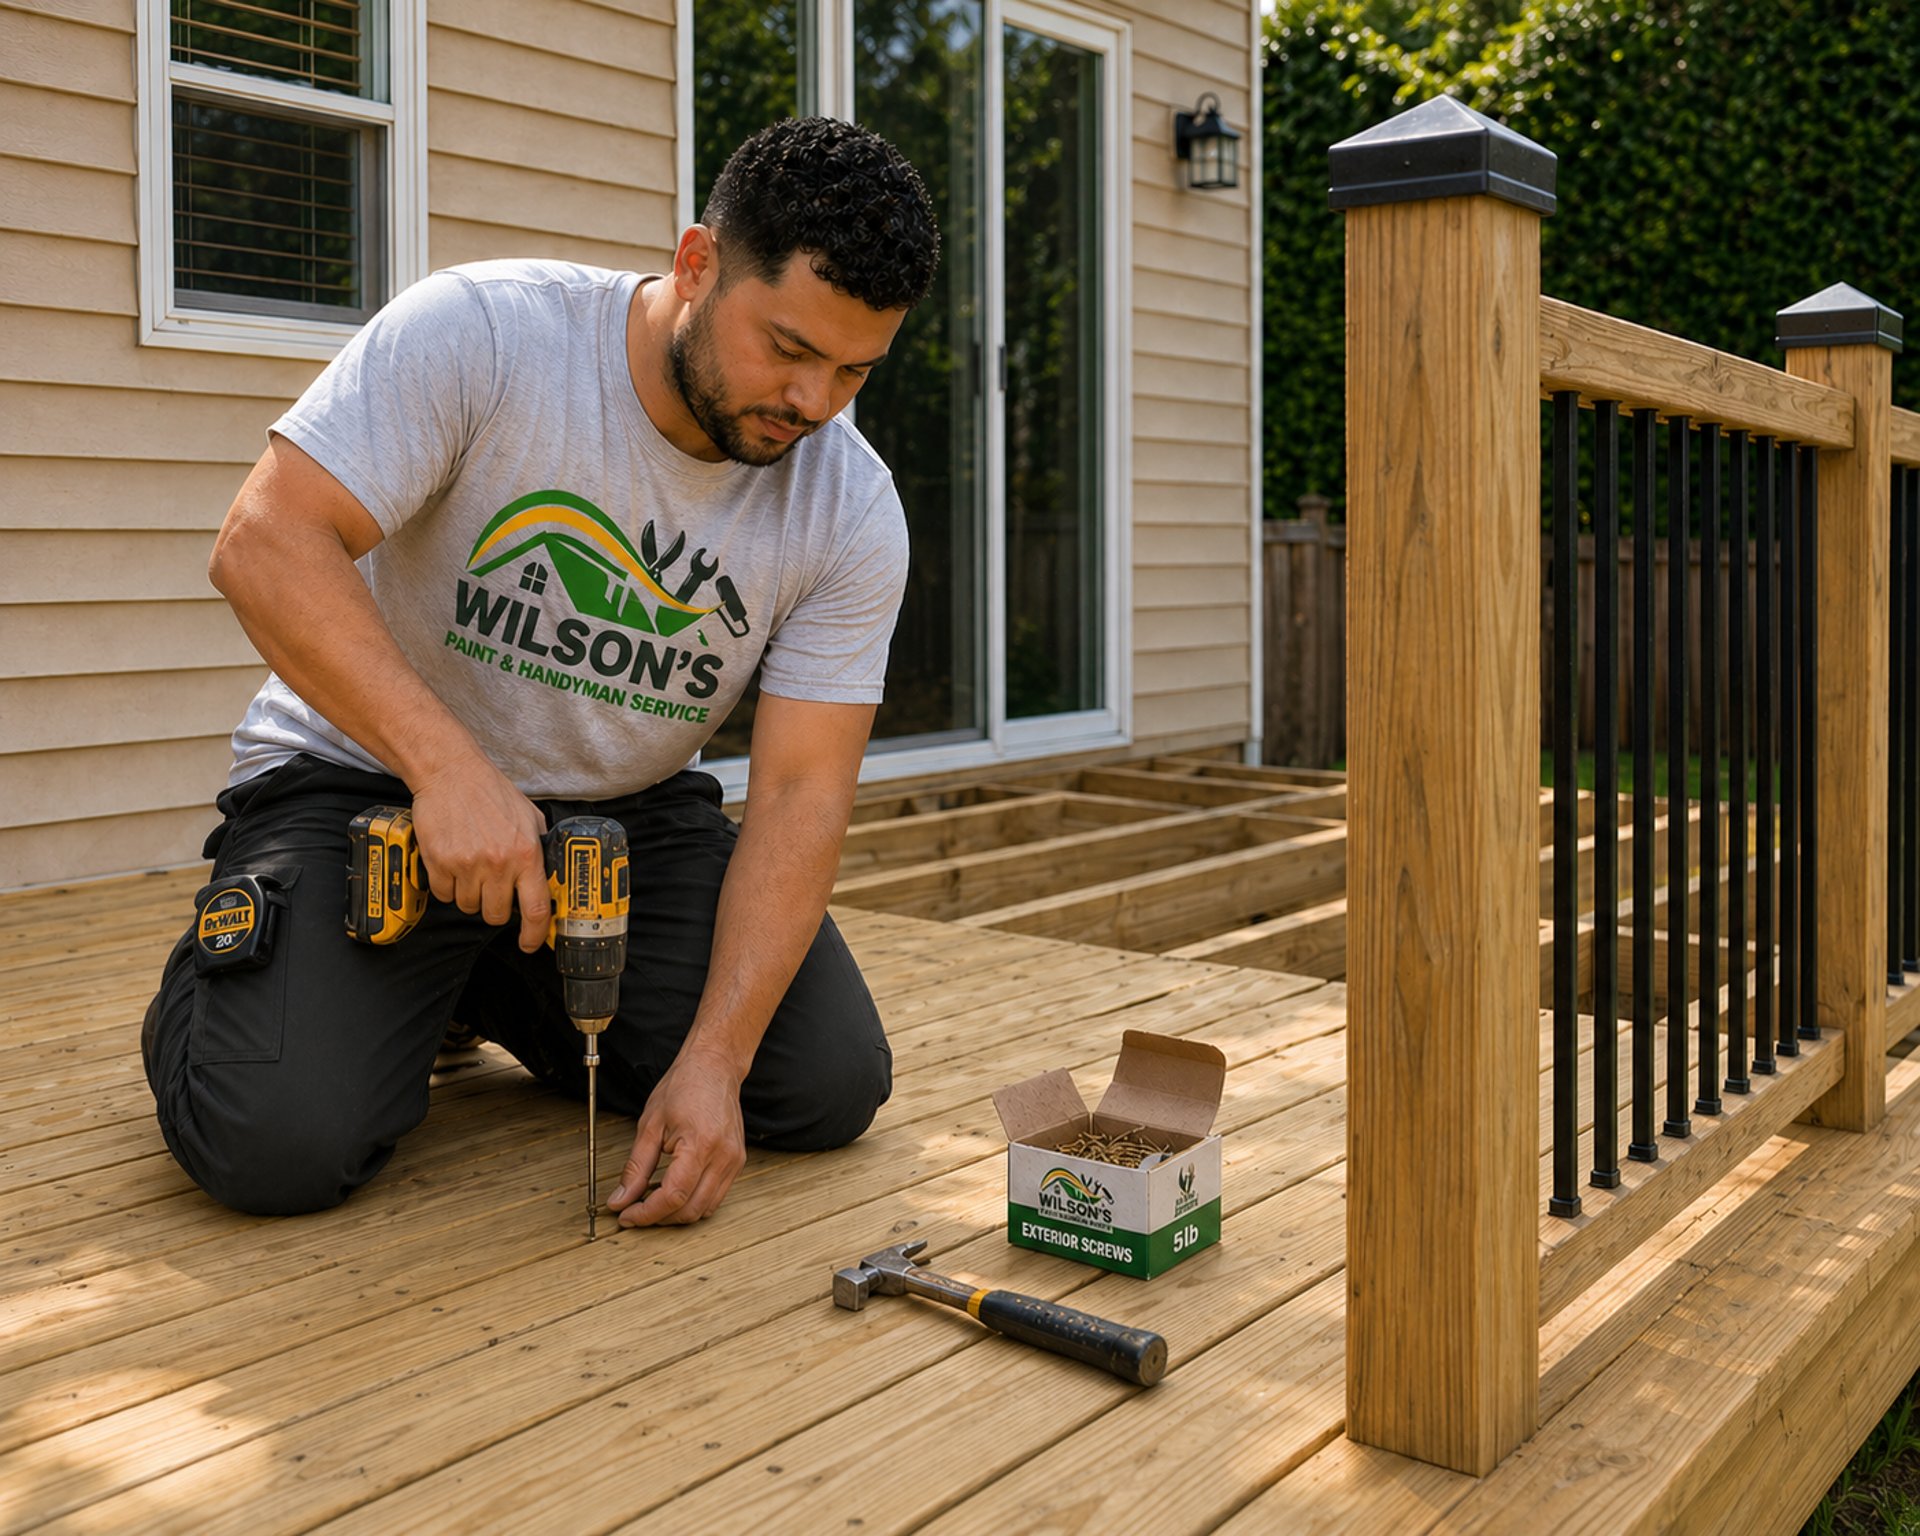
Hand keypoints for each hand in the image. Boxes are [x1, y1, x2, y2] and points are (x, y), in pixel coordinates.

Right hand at [408, 755, 550, 950]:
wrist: (451, 773)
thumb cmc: (491, 793)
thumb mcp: (529, 818)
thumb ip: (539, 849)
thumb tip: (548, 879)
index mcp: (526, 854)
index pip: (536, 909)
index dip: (534, 935)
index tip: (529, 944)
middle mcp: (498, 863)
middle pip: (496, 915)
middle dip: (495, 908)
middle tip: (492, 887)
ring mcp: (467, 865)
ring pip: (468, 907)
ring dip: (470, 895)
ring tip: (471, 866)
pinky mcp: (439, 863)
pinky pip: (443, 895)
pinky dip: (447, 886)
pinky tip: (452, 863)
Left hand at [608, 1046, 746, 1226]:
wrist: (714, 1068)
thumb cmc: (683, 1088)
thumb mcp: (649, 1125)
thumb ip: (635, 1168)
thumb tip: (620, 1200)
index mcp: (699, 1144)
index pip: (673, 1196)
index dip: (646, 1213)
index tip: (626, 1216)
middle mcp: (723, 1157)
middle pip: (690, 1210)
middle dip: (659, 1217)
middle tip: (634, 1210)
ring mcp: (734, 1161)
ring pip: (704, 1209)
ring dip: (676, 1213)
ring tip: (652, 1199)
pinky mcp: (737, 1163)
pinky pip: (715, 1197)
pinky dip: (692, 1202)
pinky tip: (673, 1190)